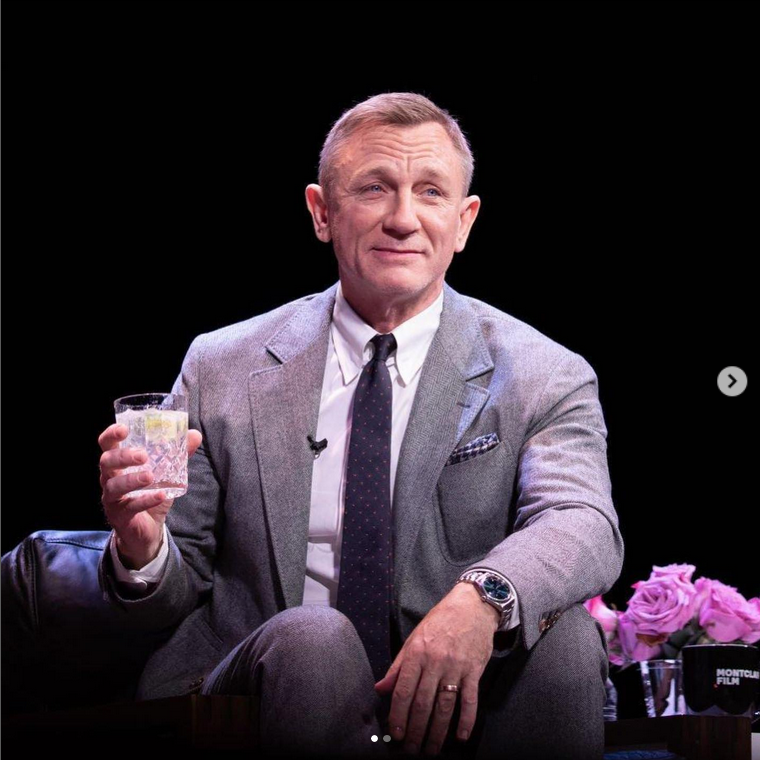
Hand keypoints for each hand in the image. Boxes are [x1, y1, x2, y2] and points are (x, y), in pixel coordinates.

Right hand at [99, 423, 202, 568]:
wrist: (148, 528)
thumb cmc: (151, 493)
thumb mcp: (166, 471)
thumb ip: (178, 453)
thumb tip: (195, 435)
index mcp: (118, 463)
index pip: (107, 444)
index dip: (111, 435)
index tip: (124, 429)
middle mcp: (110, 478)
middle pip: (106, 462)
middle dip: (123, 456)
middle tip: (143, 455)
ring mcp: (112, 498)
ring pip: (113, 486)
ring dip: (132, 480)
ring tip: (150, 477)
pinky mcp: (120, 516)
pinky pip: (130, 507)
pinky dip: (146, 500)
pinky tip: (161, 495)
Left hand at [374, 582, 497, 755]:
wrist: (472, 605)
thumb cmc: (441, 621)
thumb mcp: (414, 638)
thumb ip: (398, 666)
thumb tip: (380, 688)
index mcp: (417, 652)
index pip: (403, 690)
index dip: (398, 715)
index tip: (396, 733)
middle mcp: (435, 661)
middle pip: (423, 703)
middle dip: (415, 730)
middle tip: (411, 750)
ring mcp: (456, 666)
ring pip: (444, 706)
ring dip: (437, 732)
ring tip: (431, 749)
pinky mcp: (474, 670)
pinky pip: (470, 699)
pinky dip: (466, 720)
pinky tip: (460, 736)